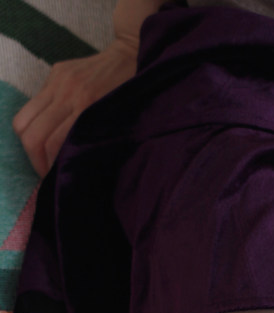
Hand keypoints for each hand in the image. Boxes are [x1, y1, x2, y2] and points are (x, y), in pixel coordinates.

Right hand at [11, 37, 138, 177]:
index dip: (47, 166)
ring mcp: (57, 81)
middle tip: (46, 172)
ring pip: (23, 119)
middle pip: (30, 133)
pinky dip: (36, 123)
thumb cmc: (135, 97)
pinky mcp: (55, 73)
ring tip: (43, 155)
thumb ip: (100, 142)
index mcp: (87, 108)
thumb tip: (80, 168)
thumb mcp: (123, 125)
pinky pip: (34, 104)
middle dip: (34, 158)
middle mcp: (67, 93)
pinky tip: (50, 133)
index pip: (51, 143)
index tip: (54, 179)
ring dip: (29, 142)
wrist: (134, 55)